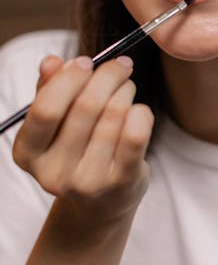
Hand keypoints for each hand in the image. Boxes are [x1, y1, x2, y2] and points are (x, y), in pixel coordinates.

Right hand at [12, 53, 153, 225]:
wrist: (100, 204)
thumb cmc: (76, 150)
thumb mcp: (56, 124)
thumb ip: (50, 90)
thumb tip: (52, 61)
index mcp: (28, 153)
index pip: (46, 108)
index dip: (69, 78)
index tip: (86, 61)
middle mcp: (53, 173)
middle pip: (85, 107)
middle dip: (107, 76)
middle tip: (120, 66)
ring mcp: (88, 182)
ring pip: (114, 115)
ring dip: (125, 91)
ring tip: (127, 88)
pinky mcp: (121, 184)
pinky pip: (136, 135)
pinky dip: (141, 113)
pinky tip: (138, 110)